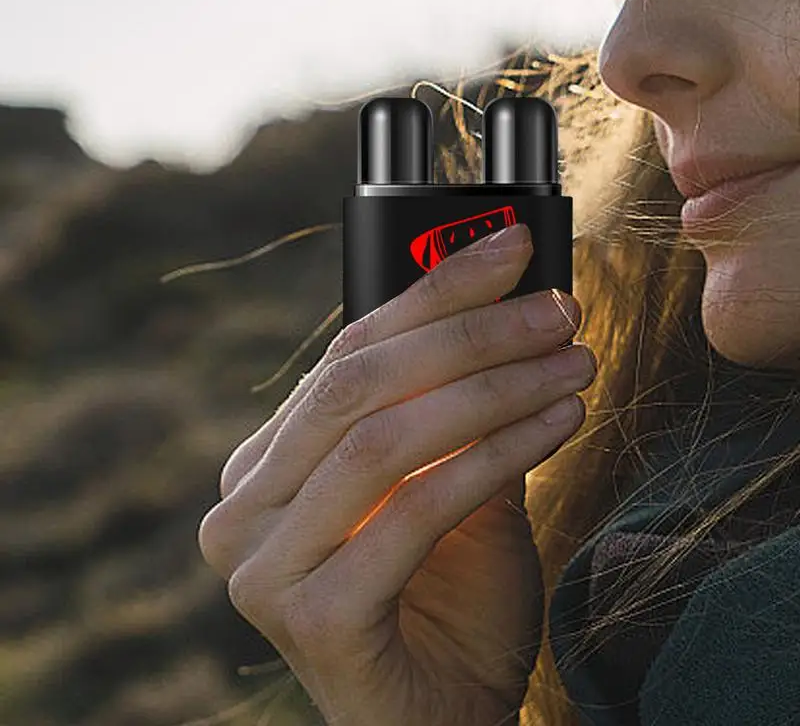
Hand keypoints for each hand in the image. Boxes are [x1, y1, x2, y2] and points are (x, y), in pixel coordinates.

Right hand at [198, 223, 595, 724]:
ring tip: (572, 361)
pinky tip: (558, 421)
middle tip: (556, 309)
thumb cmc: (445, 601)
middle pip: (357, 384)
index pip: (345, 355)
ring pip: (384, 439)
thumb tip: (508, 305)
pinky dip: (496, 455)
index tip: (507, 251)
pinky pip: (416, 510)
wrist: (441, 719)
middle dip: (468, 333)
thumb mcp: (448, 484)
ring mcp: (261, 565)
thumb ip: (454, 408)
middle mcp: (242, 507)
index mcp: (264, 465)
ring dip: (493, 387)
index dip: (430, 293)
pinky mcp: (310, 616)